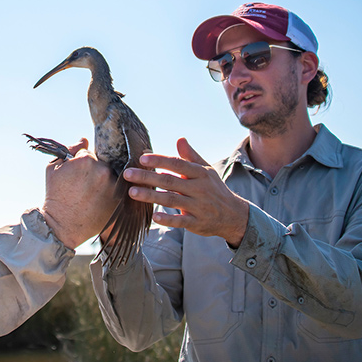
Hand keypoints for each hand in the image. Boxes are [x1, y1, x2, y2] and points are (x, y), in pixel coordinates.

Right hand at [41, 138, 119, 249]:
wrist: (62, 225)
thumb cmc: (55, 196)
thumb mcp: (53, 168)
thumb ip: (69, 150)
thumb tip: (85, 140)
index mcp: (86, 160)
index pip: (89, 154)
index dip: (82, 164)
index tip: (77, 175)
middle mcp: (103, 170)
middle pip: (103, 163)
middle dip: (95, 170)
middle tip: (85, 185)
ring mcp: (113, 186)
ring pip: (112, 175)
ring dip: (106, 181)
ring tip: (93, 194)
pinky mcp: (120, 200)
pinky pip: (119, 190)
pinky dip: (113, 192)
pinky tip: (102, 199)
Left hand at [123, 138, 248, 246]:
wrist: (233, 215)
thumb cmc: (214, 189)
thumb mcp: (206, 170)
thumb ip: (190, 156)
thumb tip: (179, 139)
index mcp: (200, 173)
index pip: (177, 164)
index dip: (159, 161)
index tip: (142, 158)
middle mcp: (199, 189)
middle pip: (170, 181)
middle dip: (148, 177)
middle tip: (127, 174)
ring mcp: (199, 207)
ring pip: (171, 200)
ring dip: (151, 196)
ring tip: (132, 192)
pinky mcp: (197, 223)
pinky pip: (181, 221)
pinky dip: (168, 219)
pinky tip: (154, 216)